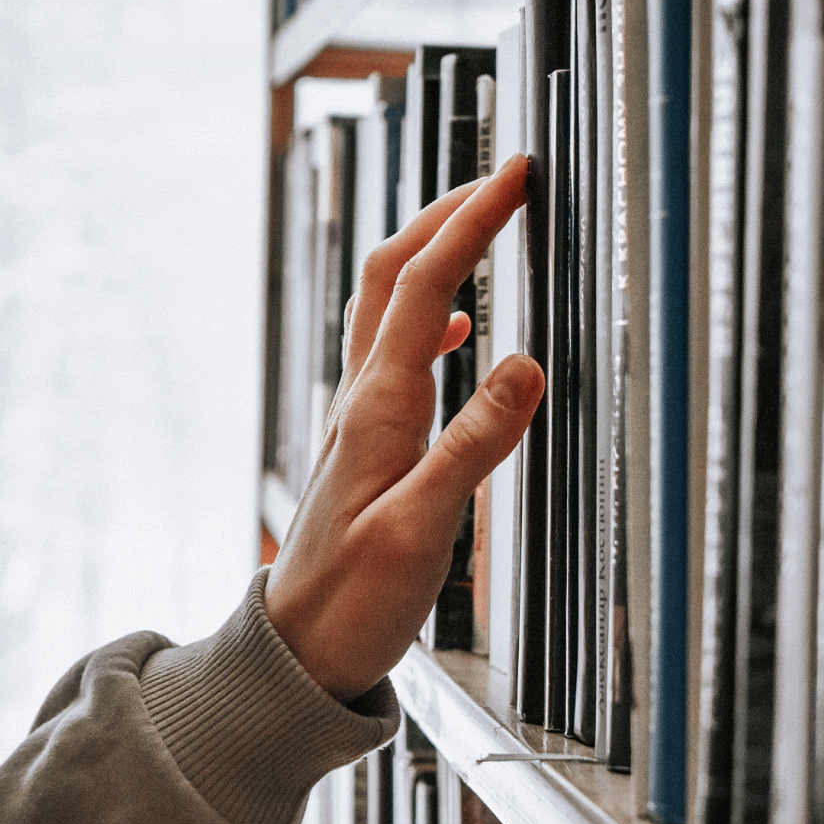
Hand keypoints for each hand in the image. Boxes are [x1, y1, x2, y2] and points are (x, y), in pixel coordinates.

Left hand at [264, 153, 543, 702]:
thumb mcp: (421, 529)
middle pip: (394, 275)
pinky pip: (392, 353)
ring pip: (387, 307)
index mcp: (377, 408)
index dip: (469, 222)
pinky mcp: (366, 441)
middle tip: (499, 181)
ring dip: (431, 256)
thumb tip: (524, 366)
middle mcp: (361, 400)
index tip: (512, 177)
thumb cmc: (352, 600)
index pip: (426, 285)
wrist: (300, 647)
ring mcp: (359, 417)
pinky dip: (427, 319)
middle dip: (445, 215)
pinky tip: (456, 330)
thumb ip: (473, 445)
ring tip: (478, 229)